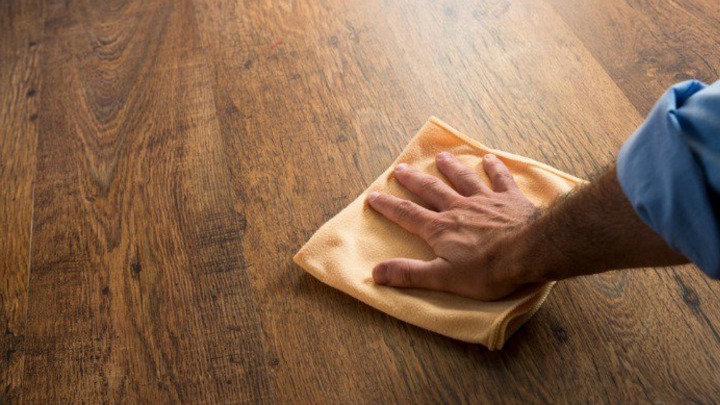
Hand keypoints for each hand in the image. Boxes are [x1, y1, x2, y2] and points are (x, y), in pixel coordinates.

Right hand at [367, 152, 538, 300]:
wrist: (531, 251)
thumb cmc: (488, 270)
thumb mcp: (443, 278)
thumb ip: (409, 274)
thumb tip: (376, 272)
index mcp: (440, 229)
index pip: (407, 214)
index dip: (388, 205)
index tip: (373, 195)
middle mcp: (459, 208)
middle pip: (431, 190)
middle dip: (413, 180)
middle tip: (400, 168)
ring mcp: (485, 201)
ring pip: (463, 179)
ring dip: (451, 167)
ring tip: (441, 157)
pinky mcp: (510, 199)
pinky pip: (500, 179)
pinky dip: (494, 168)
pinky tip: (489, 159)